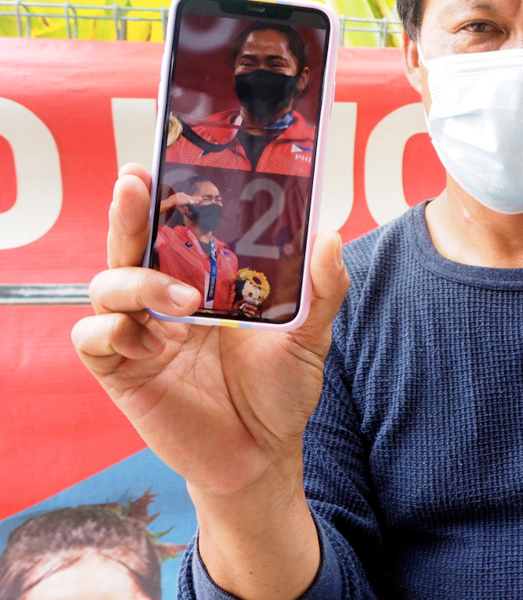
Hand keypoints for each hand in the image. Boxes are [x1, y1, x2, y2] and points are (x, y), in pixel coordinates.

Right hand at [71, 163, 349, 497]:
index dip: (162, 197)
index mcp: (207, 281)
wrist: (263, 455)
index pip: (175, 228)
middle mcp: (168, 299)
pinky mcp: (123, 371)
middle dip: (129, 212)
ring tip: (186, 304)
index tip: (157, 165)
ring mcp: (143, 333)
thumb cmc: (281, 390)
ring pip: (107, 283)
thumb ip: (321, 289)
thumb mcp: (310, 338)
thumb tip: (330, 235)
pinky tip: (154, 347)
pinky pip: (94, 337)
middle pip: (131, 242)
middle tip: (135, 185)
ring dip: (139, 282)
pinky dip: (114, 331)